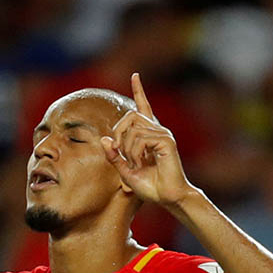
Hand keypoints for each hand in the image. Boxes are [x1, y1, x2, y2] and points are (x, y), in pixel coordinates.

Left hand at [100, 73, 196, 206]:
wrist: (167, 197)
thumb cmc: (150, 186)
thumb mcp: (125, 171)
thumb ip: (114, 156)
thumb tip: (104, 139)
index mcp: (148, 135)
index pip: (143, 107)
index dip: (138, 91)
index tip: (135, 75)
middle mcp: (157, 130)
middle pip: (129, 117)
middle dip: (118, 135)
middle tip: (121, 155)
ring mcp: (163, 134)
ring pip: (132, 130)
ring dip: (127, 149)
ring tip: (136, 164)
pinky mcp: (166, 141)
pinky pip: (141, 139)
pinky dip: (135, 153)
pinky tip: (142, 163)